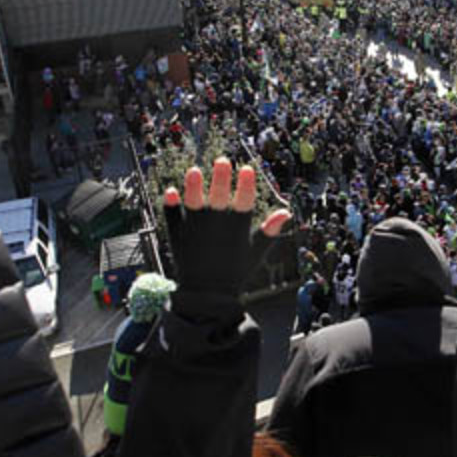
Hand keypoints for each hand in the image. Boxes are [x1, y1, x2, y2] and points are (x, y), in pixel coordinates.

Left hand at [163, 157, 289, 301]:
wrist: (207, 296)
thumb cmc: (236, 271)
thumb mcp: (256, 252)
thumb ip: (269, 231)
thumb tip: (286, 211)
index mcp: (237, 228)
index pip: (244, 202)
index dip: (246, 185)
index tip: (247, 169)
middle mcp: (217, 226)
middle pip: (219, 197)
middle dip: (221, 179)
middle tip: (222, 161)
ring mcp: (196, 230)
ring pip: (194, 205)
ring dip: (193, 188)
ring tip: (194, 171)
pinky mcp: (178, 236)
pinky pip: (173, 219)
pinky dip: (171, 207)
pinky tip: (170, 191)